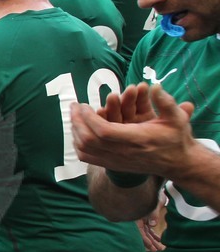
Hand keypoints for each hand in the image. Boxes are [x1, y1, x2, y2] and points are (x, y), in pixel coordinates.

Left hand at [71, 84, 194, 176]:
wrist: (177, 163)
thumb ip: (166, 102)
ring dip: (76, 131)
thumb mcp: (177, 118)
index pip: (104, 131)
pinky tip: (78, 132)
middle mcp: (123, 152)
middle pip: (89, 140)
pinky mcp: (112, 165)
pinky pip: (87, 157)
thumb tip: (155, 86)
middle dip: (77, 121)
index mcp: (136, 139)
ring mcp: (116, 161)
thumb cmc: (176, 138)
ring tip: (75, 116)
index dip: (89, 118)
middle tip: (74, 106)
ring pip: (84, 150)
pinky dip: (78, 144)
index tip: (84, 105)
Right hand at [136, 196, 166, 251]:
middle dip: (150, 243)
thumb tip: (152, 225)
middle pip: (143, 233)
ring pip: (146, 232)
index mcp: (137, 215)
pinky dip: (154, 234)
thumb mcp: (154, 203)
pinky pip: (149, 228)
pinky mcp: (146, 218)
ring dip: (153, 240)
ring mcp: (142, 218)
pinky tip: (160, 240)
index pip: (139, 231)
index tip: (151, 248)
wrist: (154, 184)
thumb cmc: (153, 192)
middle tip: (158, 250)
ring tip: (161, 248)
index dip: (145, 240)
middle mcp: (138, 218)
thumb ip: (153, 214)